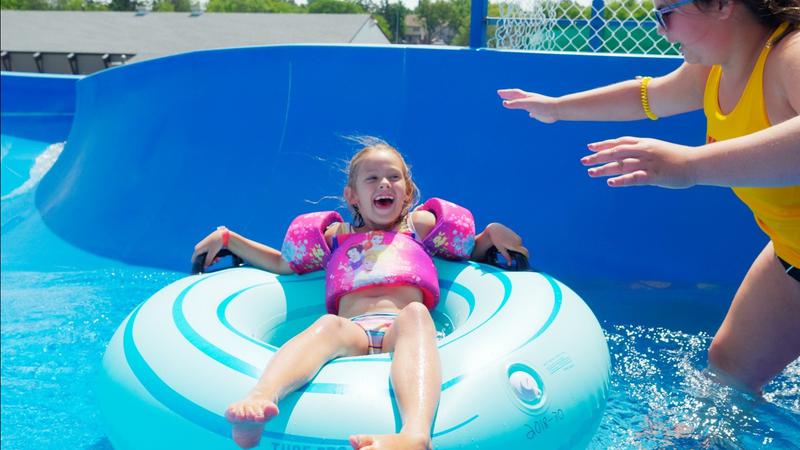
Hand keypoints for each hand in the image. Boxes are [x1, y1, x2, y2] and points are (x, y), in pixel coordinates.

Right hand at [191, 228, 227, 268]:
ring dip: (211, 259)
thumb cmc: (216, 243)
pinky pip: (208, 253)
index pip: (194, 260)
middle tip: (214, 262)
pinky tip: (218, 256)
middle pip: (201, 259)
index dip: (198, 264)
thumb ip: (208, 260)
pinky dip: (212, 255)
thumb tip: (205, 266)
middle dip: (208, 262)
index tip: (205, 267)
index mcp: (197, 249)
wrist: (221, 235)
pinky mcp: (207, 245)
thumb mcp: (212, 253)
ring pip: (205, 256)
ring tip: (218, 259)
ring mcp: (202, 246)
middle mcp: (198, 248)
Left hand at [487, 223, 528, 264]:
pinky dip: (515, 245)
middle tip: (511, 256)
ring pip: (519, 246)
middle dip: (518, 253)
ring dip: (516, 249)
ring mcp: (518, 237)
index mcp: (515, 245)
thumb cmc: (497, 239)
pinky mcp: (516, 235)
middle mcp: (518, 241)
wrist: (495, 229)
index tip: (525, 260)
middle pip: (521, 250)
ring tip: (507, 248)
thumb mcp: (501, 249)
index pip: (525, 252)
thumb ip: (507, 257)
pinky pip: (518, 242)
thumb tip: (510, 264)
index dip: (526, 257)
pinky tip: (508, 244)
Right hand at [497, 89, 558, 122]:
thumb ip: (515, 104)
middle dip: (508, 96)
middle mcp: (529, 100)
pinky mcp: (538, 112)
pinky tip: (530, 114)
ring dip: (517, 103)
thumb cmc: (542, 105)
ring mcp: (534, 106)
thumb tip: (504, 103)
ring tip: (514, 103)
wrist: (556, 109)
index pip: (514, 93)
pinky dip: (529, 112)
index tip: (499, 92)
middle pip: (517, 97)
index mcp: (526, 97)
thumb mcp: (527, 104)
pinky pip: (532, 111)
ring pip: (523, 103)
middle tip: (501, 94)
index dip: (506, 93)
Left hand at [582, 137, 697, 188]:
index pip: (620, 141)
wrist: (698, 163)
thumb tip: (627, 155)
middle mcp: (644, 150)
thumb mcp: (657, 149)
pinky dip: (622, 180)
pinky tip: (611, 182)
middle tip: (583, 161)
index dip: (604, 144)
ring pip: (622, 164)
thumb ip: (642, 150)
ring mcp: (649, 162)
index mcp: (645, 143)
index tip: (590, 146)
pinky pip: (635, 178)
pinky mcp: (655, 175)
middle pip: (617, 152)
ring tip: (590, 173)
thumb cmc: (677, 157)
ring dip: (605, 169)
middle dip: (599, 156)